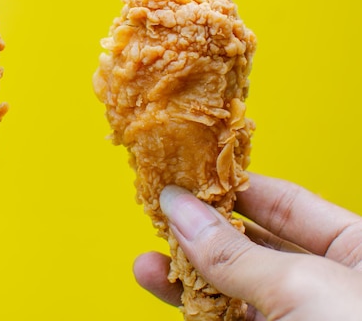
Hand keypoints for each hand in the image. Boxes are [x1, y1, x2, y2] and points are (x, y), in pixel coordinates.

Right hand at [133, 173, 361, 319]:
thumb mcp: (303, 289)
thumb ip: (235, 253)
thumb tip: (180, 209)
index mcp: (359, 250)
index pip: (284, 203)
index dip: (233, 188)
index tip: (187, 179)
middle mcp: (330, 284)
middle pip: (252, 245)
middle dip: (202, 233)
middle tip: (159, 220)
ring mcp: (301, 320)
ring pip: (234, 290)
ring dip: (188, 278)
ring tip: (146, 266)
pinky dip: (198, 311)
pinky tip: (169, 294)